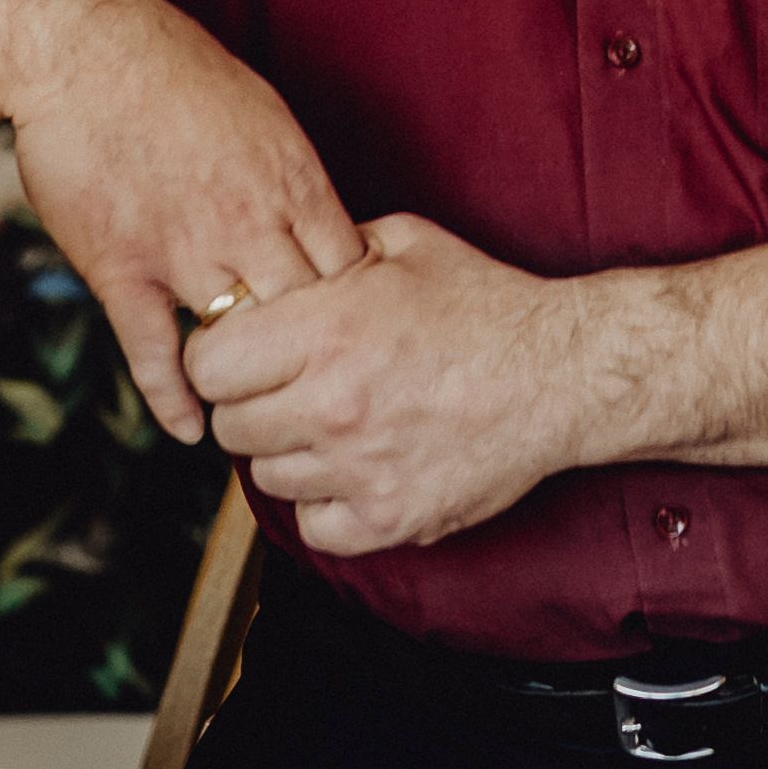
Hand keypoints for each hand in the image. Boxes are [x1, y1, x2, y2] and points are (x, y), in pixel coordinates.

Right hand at [3, 1, 365, 446]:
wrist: (84, 50)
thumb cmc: (176, 72)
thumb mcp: (265, 116)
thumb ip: (295, 181)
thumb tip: (327, 226)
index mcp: (293, 182)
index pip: (350, 275)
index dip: (359, 317)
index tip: (358, 342)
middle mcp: (249, 222)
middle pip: (307, 319)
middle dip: (319, 362)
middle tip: (323, 397)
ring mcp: (184, 250)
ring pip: (239, 342)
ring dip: (252, 384)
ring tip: (263, 416)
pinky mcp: (122, 268)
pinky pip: (154, 353)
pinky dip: (174, 399)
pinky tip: (191, 429)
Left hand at [188, 213, 618, 555]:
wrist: (561, 374)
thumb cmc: (485, 304)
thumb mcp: (401, 242)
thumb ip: (325, 248)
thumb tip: (266, 262)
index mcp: (323, 330)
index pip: (206, 365)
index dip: (222, 357)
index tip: (246, 355)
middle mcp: (331, 403)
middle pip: (230, 426)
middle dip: (253, 405)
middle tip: (292, 390)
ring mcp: (358, 467)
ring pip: (268, 477)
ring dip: (291, 454)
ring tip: (336, 425)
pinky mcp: (389, 517)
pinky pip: (314, 526)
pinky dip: (326, 504)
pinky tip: (355, 468)